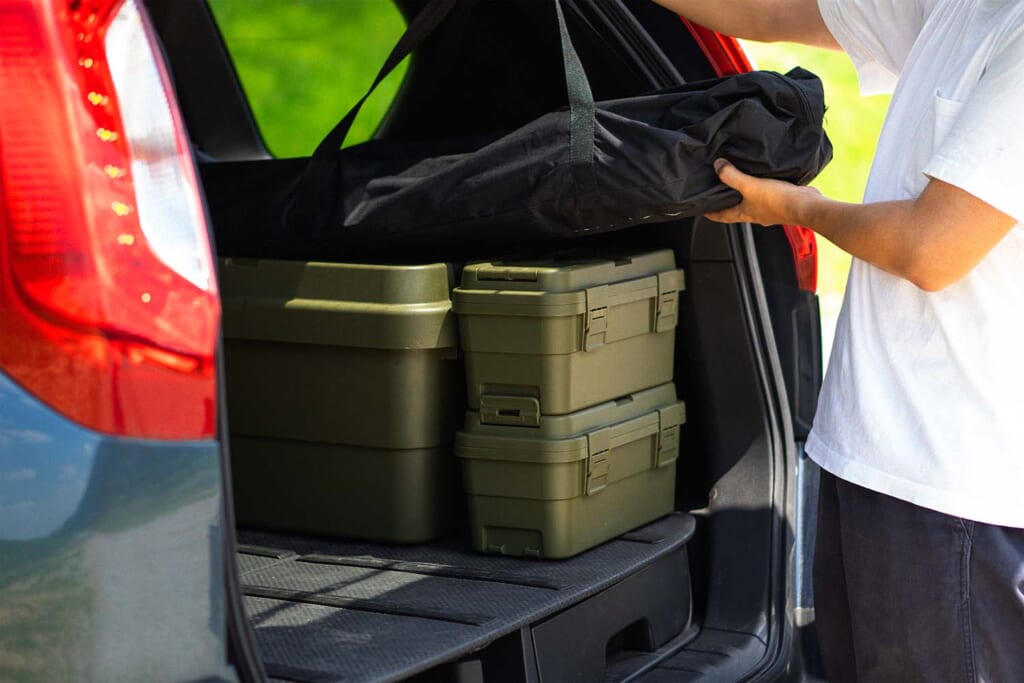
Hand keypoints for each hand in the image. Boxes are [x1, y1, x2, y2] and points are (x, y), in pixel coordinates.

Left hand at [705, 159, 821, 225]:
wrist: (806, 205)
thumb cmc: (778, 201)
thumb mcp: (750, 186)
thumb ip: (732, 176)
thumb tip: (718, 166)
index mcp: (744, 214)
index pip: (721, 216)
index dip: (710, 213)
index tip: (701, 208)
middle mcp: (755, 213)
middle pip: (735, 208)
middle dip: (726, 200)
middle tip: (717, 189)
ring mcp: (769, 208)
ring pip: (751, 200)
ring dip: (744, 192)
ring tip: (738, 178)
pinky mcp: (781, 200)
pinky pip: (767, 192)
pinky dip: (761, 186)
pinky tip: (763, 176)